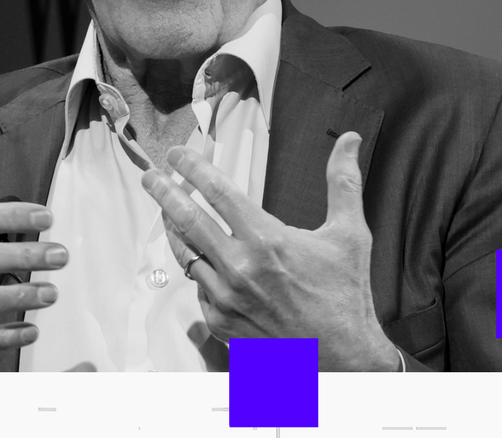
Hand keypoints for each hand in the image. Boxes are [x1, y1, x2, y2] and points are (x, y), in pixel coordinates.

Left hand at [140, 132, 399, 370]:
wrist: (342, 360)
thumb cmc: (344, 298)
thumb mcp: (350, 234)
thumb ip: (343, 182)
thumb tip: (348, 141)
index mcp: (267, 240)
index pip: (217, 192)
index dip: (193, 168)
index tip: (179, 154)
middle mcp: (240, 268)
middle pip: (187, 219)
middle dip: (164, 193)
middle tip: (152, 177)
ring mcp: (226, 298)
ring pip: (186, 254)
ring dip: (175, 230)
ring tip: (167, 212)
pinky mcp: (220, 322)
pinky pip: (198, 288)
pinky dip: (198, 269)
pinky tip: (201, 259)